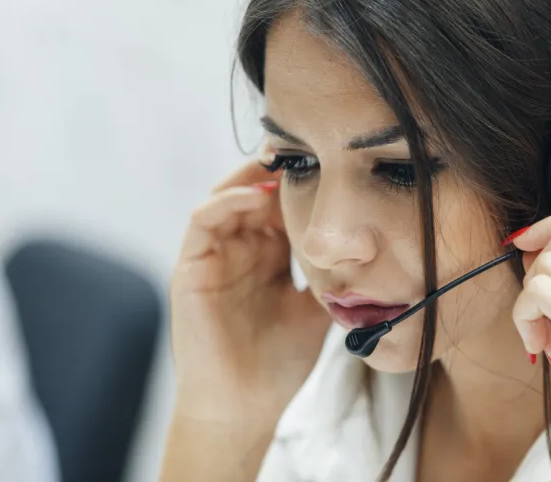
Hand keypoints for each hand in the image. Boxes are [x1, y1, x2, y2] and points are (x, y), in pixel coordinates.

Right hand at [170, 160, 329, 424]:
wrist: (244, 407)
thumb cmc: (280, 363)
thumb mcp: (316, 309)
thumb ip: (329, 275)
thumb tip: (360, 244)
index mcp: (268, 259)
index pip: (282, 207)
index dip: (303, 184)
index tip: (331, 159)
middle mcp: (240, 251)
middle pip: (256, 193)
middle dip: (279, 169)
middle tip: (308, 142)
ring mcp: (214, 258)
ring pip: (228, 198)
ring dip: (252, 177)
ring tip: (281, 160)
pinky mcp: (190, 268)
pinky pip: (203, 222)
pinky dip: (226, 202)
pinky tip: (254, 194)